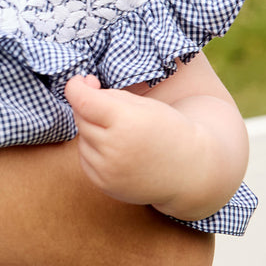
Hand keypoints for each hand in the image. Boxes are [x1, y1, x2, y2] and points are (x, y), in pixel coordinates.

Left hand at [64, 74, 196, 205]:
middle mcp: (114, 148)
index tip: (79, 82)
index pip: (83, 101)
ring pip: (81, 138)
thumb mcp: (144, 105)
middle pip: (82, 118)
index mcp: (127, 122)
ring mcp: (108, 170)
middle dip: (90, 109)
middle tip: (111, 108)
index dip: (75, 87)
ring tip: (120, 133)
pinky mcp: (104, 184)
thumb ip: (109, 95)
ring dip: (92, 131)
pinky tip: (116, 150)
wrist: (190, 170)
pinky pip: (85, 159)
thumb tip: (80, 89)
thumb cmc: (168, 130)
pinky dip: (94, 150)